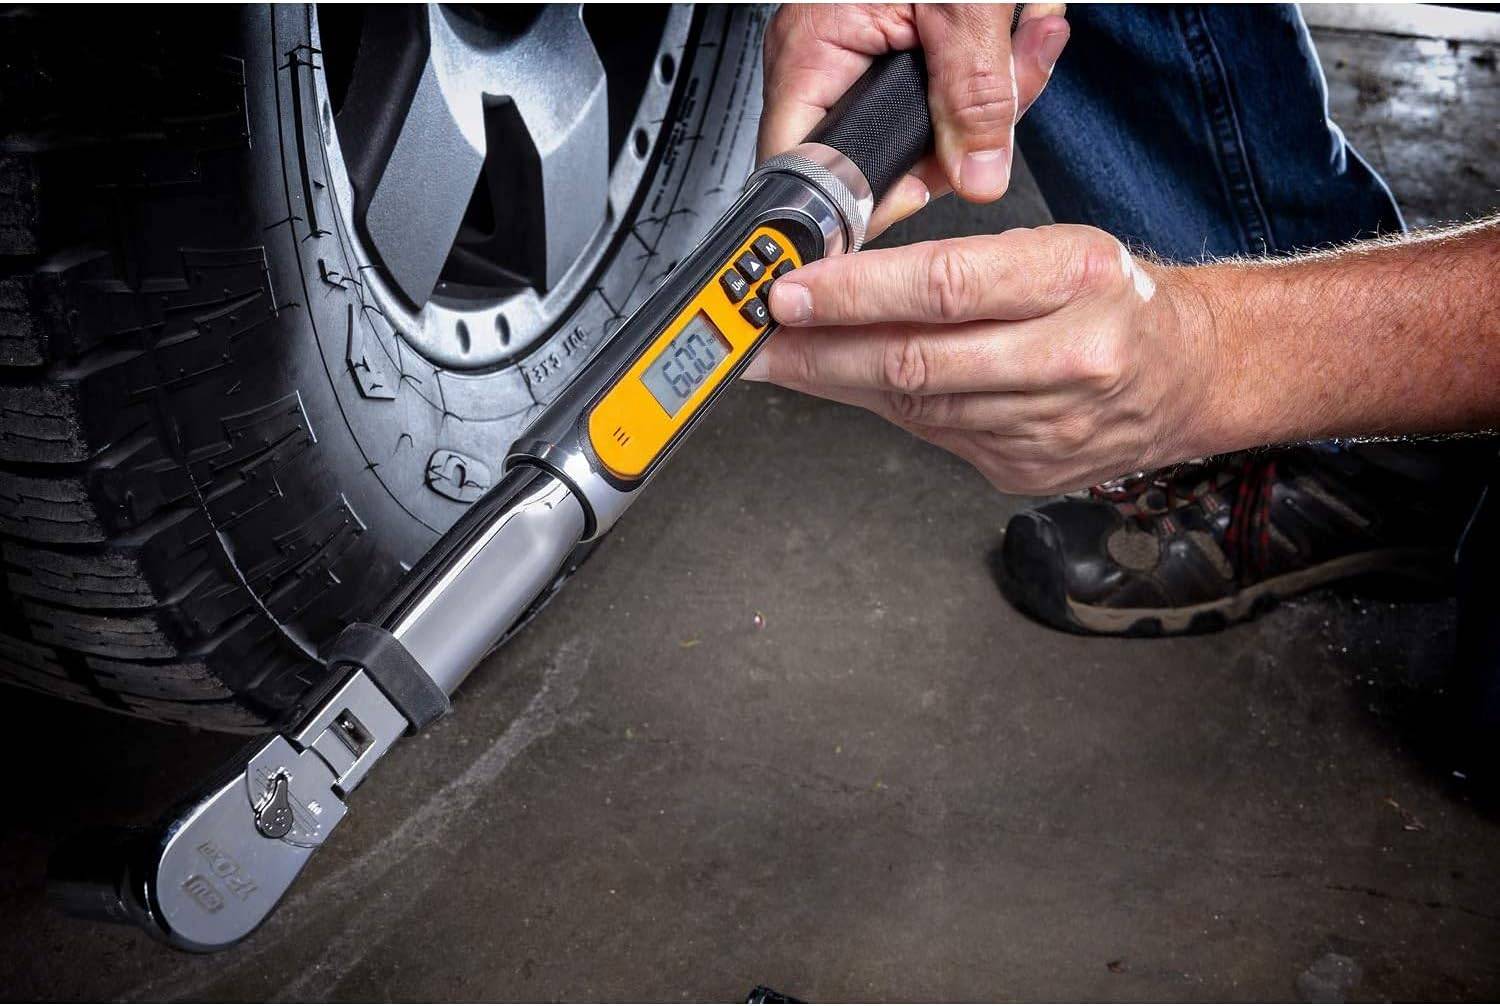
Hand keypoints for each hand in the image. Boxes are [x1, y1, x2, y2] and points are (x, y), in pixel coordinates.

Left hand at [742, 226, 1216, 494]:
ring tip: (783, 362)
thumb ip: (962, 265)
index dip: (855, 294)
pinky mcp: (1023, 470)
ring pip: (915, 406)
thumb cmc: (1114, 299)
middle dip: (820, 351)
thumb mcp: (1058, 246)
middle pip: (918, 361)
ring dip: (837, 385)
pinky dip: (885, 408)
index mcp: (1078, 278)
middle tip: (758, 339)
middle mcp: (1068, 356)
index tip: (791, 291)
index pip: (945, 286)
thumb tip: (846, 281)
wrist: (1186, 375)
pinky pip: (932, 435)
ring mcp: (1046, 426)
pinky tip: (851, 388)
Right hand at [759, 4, 1070, 239]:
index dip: (859, 201)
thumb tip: (978, 176)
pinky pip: (944, 87)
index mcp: (814, 48)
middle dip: (960, 136)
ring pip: (926, 124)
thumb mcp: (967, 6)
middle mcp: (826, 56)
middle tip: (1008, 101)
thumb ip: (975, 97)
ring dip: (992, 96)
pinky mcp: (900, 41)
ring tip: (1029, 39)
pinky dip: (992, 69)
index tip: (910, 208)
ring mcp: (862, 48)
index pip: (810, 169)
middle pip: (882, 152)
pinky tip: (1022, 31)